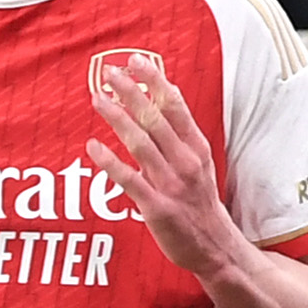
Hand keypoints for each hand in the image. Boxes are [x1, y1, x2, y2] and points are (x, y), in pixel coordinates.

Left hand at [86, 58, 246, 279]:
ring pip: (141, 143)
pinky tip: (92, 146)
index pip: (175, 106)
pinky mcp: (157, 207)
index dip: (155, 81)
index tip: (136, 60)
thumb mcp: (199, 163)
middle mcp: (186, 162)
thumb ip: (179, 136)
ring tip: (97, 98)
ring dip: (118, 118)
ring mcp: (172, 184)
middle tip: (110, 72)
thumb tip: (158, 101)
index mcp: (196, 147)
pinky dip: (109, 162)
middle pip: (155, 118)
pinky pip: (129, 180)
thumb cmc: (200, 202)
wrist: (215, 247)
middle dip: (132, 92)